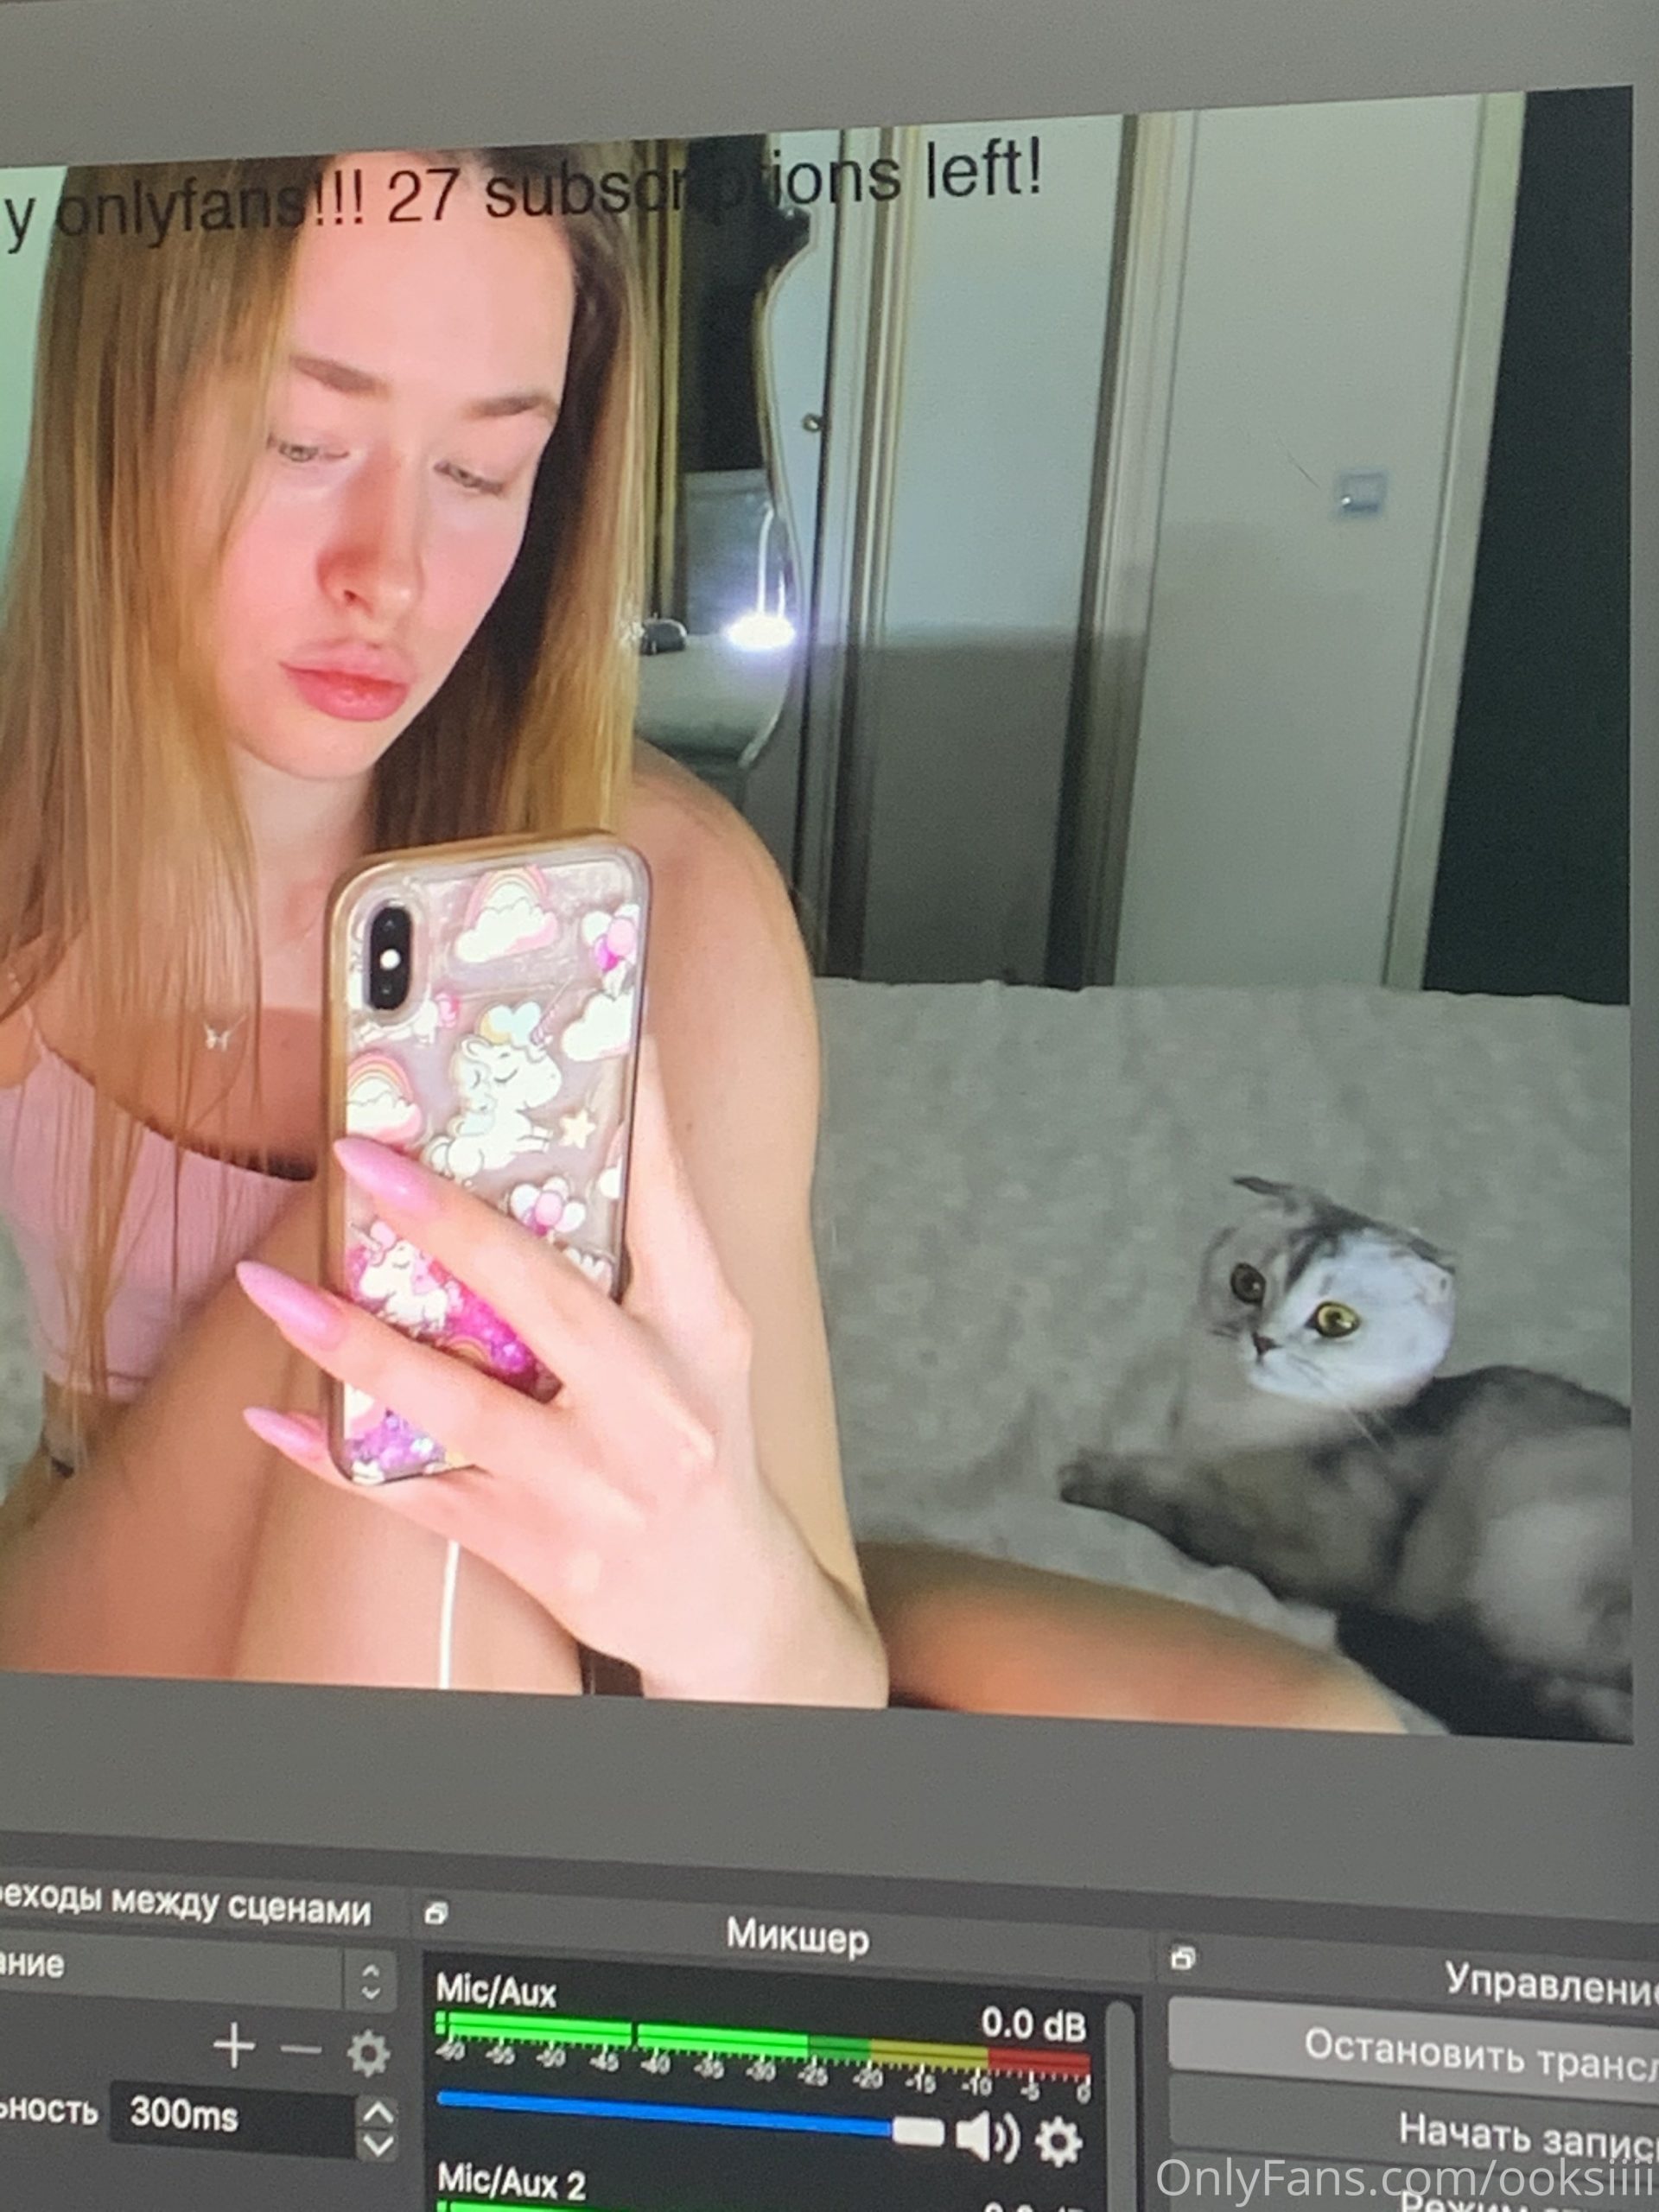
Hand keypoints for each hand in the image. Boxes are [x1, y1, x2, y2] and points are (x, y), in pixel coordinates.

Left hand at [235, 1044, 861, 1700]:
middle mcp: (656, 1406)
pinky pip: (418, 1497)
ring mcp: (593, 1485)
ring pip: (462, 1408)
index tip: (592, 1038)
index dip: (633, 1120)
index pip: (667, 1206)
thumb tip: (573, 1144)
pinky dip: (339, 1459)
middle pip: (546, 1303)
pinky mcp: (537, 1546)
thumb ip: (648, 1261)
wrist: (728, 1601)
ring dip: (358, 1348)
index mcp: (706, 1331)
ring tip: (278, 1292)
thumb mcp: (708, 1348)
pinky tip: (276, 1419)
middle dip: (448, 1226)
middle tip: (362, 1162)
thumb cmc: (702, 1448)